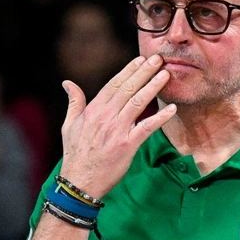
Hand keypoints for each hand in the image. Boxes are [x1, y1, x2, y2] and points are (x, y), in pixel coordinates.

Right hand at [58, 54, 176, 197]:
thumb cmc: (75, 154)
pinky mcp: (128, 145)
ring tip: (166, 74)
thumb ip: (74, 102)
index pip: (113, 85)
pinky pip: (147, 127)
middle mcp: (106, 117)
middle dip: (144, 72)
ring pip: (138, 102)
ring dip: (153, 87)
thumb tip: (67, 83)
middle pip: (128, 88)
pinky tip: (171, 108)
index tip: (140, 60)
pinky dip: (160, 117)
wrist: (79, 181)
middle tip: (158, 58)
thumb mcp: (69, 125)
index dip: (128, 70)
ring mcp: (117, 130)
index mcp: (93, 110)